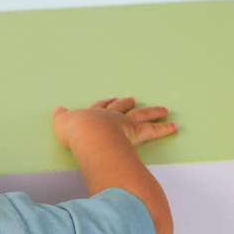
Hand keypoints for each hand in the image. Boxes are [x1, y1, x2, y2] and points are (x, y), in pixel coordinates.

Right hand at [52, 97, 176, 150]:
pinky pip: (154, 130)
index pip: (100, 107)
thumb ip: (61, 118)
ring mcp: (125, 124)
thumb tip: (57, 110)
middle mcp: (111, 116)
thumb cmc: (75, 132)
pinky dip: (165, 128)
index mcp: (93, 114)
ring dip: (153, 111)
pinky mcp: (137, 133)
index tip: (110, 99)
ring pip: (142, 115)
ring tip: (163, 109)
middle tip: (133, 99)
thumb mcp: (62, 124)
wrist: (88, 134)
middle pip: (122, 107)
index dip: (104, 104)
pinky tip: (175, 127)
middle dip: (127, 103)